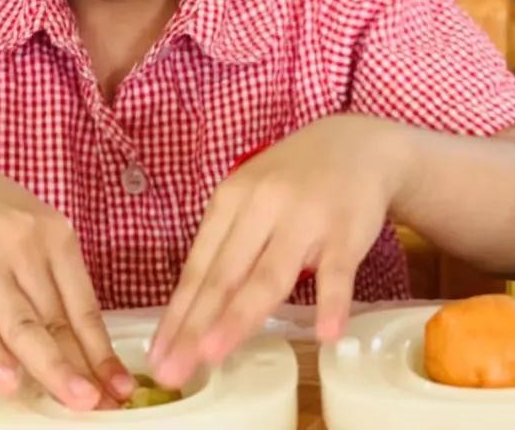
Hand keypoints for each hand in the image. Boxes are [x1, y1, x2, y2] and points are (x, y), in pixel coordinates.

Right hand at [0, 145, 133, 410]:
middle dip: (82, 367)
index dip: (102, 351)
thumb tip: (82, 350)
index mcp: (56, 235)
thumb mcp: (30, 232)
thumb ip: (52, 282)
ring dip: (50, 367)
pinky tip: (9, 382)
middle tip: (103, 404)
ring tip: (74, 400)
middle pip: (57, 319)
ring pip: (22, 325)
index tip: (121, 387)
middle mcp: (25, 244)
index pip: (84, 305)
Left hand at [149, 116, 402, 387]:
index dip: (177, 312)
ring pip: (269, 275)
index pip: (199, 265)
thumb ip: (228, 244)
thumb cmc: (293, 179)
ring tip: (215, 354)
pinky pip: (337, 272)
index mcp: (231, 199)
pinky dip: (332, 302)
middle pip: (225, 274)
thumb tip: (192, 309)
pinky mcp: (346, 231)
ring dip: (240, 316)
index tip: (157, 354)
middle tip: (173, 371)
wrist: (357, 144)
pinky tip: (325, 333)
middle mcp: (262, 206)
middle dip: (195, 326)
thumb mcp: (251, 198)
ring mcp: (305, 219)